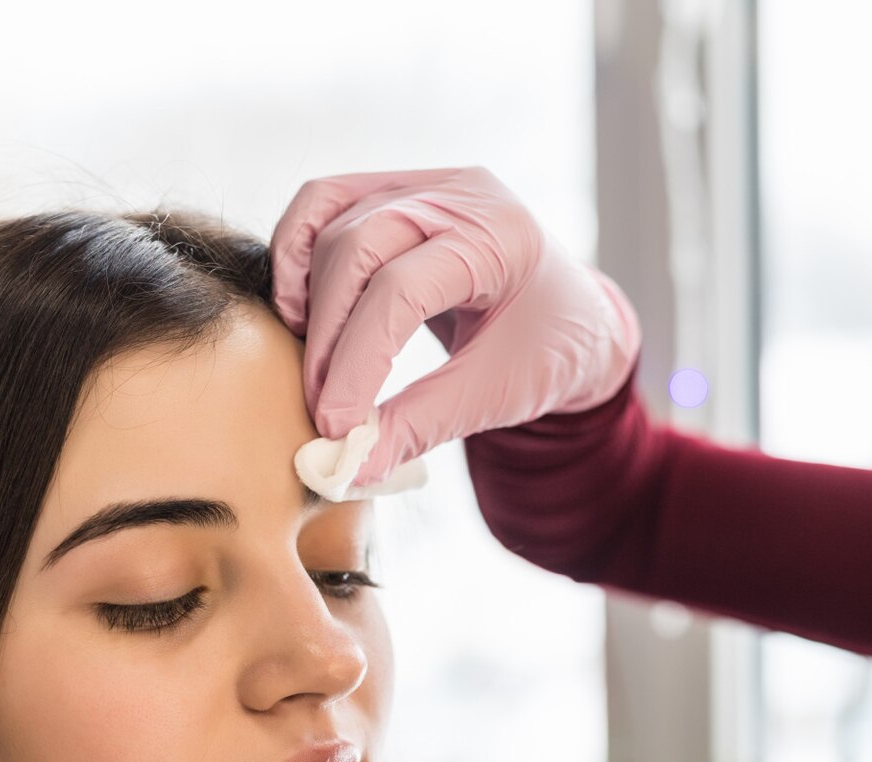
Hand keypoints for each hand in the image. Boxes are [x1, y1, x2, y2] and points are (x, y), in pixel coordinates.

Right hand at [272, 166, 641, 490]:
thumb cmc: (547, 353)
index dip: (356, 360)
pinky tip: (300, 311)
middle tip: (322, 405)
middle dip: (329, 333)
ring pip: (332, 219)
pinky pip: (324, 203)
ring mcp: (426, 184)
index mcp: (501, 239)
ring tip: (312, 362)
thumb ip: (420, 426)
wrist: (574, 319)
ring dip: (308, 295)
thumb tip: (351, 467)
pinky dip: (298, 253)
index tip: (334, 423)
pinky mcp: (395, 190)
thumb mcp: (494, 396)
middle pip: (358, 245)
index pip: (401, 289)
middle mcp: (462, 195)